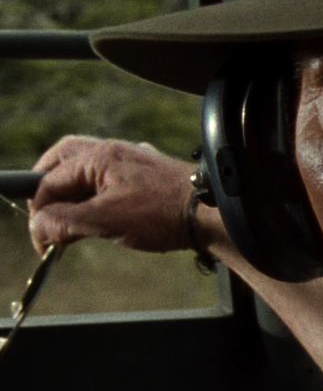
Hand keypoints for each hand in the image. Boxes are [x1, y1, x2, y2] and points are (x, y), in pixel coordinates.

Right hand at [28, 137, 207, 255]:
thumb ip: (65, 221)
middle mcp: (115, 151)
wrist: (215, 213)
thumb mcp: (105, 221)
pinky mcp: (150, 175)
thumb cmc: (164, 213)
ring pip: (89, 168)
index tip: (42, 239)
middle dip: (48, 187)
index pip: (49, 180)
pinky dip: (98, 193)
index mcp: (99, 157)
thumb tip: (40, 225)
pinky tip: (104, 213)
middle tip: (44, 216)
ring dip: (74, 191)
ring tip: (72, 220)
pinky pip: (113, 177)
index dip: (40, 211)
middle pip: (64, 160)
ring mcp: (134, 161)